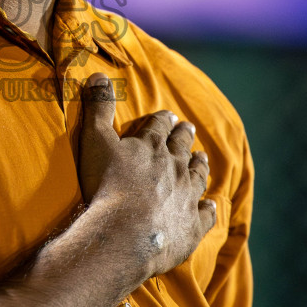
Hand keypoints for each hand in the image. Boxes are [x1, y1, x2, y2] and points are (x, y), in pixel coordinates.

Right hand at [77, 74, 215, 279]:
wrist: (125, 233)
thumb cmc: (106, 185)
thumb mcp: (95, 140)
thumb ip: (98, 107)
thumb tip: (99, 73)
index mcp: (152, 146)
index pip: (160, 126)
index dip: (164, 119)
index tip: (169, 115)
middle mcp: (175, 167)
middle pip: (182, 147)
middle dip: (184, 136)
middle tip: (188, 128)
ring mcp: (187, 196)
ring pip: (198, 176)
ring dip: (200, 166)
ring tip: (202, 158)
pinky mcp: (192, 225)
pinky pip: (205, 214)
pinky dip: (209, 209)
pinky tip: (211, 205)